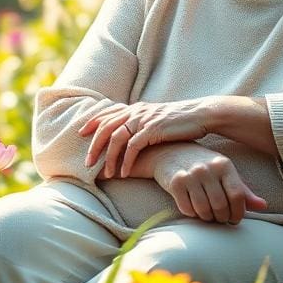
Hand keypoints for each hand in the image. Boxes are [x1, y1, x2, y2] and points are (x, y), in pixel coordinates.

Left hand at [80, 99, 211, 177]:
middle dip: (94, 145)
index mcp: (136, 108)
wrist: (201, 114)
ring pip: (116, 138)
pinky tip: (124, 173)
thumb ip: (144, 124)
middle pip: (106, 127)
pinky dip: (126, 161)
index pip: (108, 113)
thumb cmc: (182, 121)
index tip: (81, 133)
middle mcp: (137, 111)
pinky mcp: (153, 129)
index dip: (93, 122)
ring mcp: (144, 119)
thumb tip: (133, 136)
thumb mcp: (158, 119)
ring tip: (106, 174)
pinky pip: (133, 147)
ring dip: (109, 157)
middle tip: (87, 163)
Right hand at [151, 143, 266, 223]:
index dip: (238, 213)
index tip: (234, 218)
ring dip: (207, 218)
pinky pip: (187, 209)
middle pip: (221, 206)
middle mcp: (207, 168)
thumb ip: (243, 191)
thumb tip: (263, 206)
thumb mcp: (224, 173)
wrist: (171, 151)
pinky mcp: (175, 182)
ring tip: (207, 214)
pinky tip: (193, 207)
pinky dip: (192, 214)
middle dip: (222, 218)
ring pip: (204, 210)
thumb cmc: (203, 165)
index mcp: (224, 164)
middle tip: (220, 218)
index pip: (237, 196)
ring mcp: (190, 174)